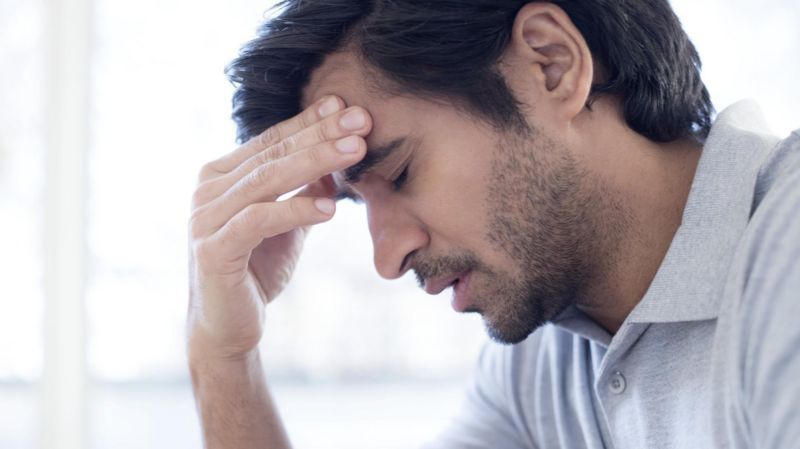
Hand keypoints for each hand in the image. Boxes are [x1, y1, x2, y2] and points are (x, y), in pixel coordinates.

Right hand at [186, 96, 370, 360]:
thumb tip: (334, 161)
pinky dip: (295, 210)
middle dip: (321, 134)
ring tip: (355, 151)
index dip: (310, 122)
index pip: (272, 141)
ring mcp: (206, 219)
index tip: (347, 106)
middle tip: (362, 119)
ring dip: (314, 161)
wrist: (228, 326)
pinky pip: (258, 221)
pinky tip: (330, 207)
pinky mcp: (212, 250)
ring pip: (266, 180)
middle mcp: (208, 191)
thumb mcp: (287, 224)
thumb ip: (303, 191)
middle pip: (272, 154)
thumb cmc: (256, 270)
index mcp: (222, 177)